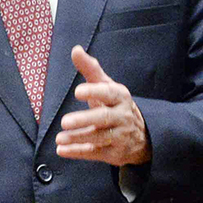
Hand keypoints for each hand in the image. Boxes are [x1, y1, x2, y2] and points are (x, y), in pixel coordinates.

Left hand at [57, 46, 149, 165]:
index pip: (109, 93)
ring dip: (78, 138)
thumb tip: (75, 49)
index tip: (77, 91)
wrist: (142, 135)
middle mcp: (122, 116)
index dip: (94, 92)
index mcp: (120, 97)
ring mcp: (120, 136)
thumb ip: (90, 69)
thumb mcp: (106, 86)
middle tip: (64, 122)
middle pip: (104, 118)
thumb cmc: (114, 104)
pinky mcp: (114, 153)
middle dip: (85, 119)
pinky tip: (61, 150)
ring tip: (59, 138)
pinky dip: (78, 152)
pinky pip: (96, 153)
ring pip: (99, 137)